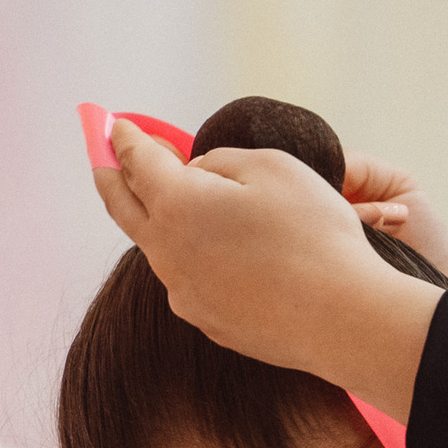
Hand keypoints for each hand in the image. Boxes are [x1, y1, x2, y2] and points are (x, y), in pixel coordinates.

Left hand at [94, 119, 441, 421]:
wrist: (344, 319)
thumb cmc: (314, 236)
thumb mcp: (271, 168)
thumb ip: (219, 162)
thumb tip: (195, 176)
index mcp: (176, 206)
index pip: (136, 161)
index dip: (125, 138)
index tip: (116, 126)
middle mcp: (167, 254)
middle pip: (124, 207)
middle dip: (111, 175)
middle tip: (103, 155)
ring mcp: (185, 294)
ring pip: (161, 246)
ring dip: (158, 218)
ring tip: (172, 199)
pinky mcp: (209, 322)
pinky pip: (191, 278)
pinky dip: (193, 255)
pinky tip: (222, 251)